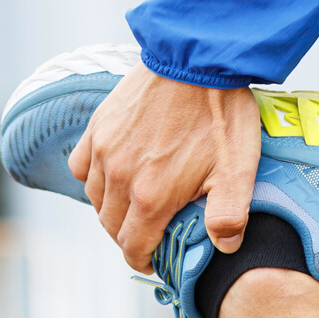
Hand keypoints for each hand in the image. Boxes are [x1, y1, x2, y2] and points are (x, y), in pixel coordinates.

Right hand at [68, 66, 260, 273]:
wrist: (198, 56)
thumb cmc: (221, 111)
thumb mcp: (238, 167)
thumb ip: (229, 214)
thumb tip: (224, 247)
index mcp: (151, 197)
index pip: (132, 248)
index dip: (143, 261)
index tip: (154, 260)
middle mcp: (119, 178)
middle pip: (111, 228)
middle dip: (129, 238)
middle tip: (149, 233)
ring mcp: (103, 151)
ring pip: (95, 200)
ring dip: (111, 211)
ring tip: (134, 206)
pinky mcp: (97, 128)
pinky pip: (80, 167)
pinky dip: (92, 179)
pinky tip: (112, 174)